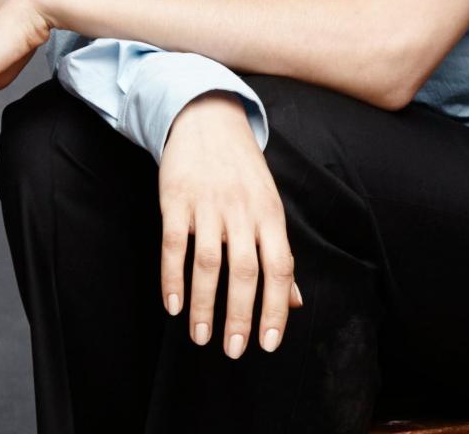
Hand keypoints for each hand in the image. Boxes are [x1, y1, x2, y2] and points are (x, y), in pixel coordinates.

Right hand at [158, 92, 305, 358]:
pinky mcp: (176, 199)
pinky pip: (173, 245)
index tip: (268, 343)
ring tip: (200, 337)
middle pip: (245, 271)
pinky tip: (173, 305)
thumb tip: (296, 302)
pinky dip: (172, 278)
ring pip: (207, 263)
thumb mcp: (269, 206)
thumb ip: (279, 254)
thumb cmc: (243, 171)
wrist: (208, 118)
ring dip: (204, 305)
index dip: (276, 308)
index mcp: (270, 215)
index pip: (280, 268)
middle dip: (240, 315)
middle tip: (234, 351)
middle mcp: (242, 211)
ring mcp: (208, 205)